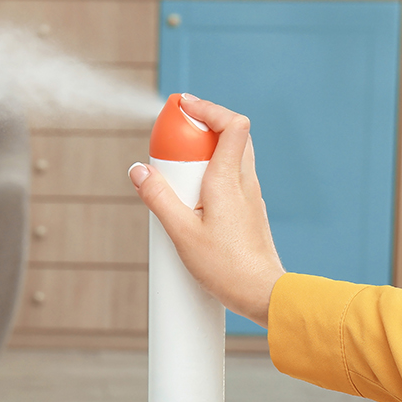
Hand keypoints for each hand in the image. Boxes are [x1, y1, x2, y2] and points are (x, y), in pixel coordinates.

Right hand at [128, 95, 284, 327]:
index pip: (232, 123)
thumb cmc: (226, 267)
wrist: (263, 294)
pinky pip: (231, 179)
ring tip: (178, 174)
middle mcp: (244, 181)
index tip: (182, 107)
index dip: (207, 108)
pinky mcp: (249, 211)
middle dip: (201, 127)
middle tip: (174, 140)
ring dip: (205, 152)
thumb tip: (138, 170)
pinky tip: (192, 200)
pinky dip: (211, 175)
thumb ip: (158, 198)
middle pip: (231, 134)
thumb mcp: (181, 233)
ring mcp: (251, 196)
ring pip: (232, 156)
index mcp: (228, 179)